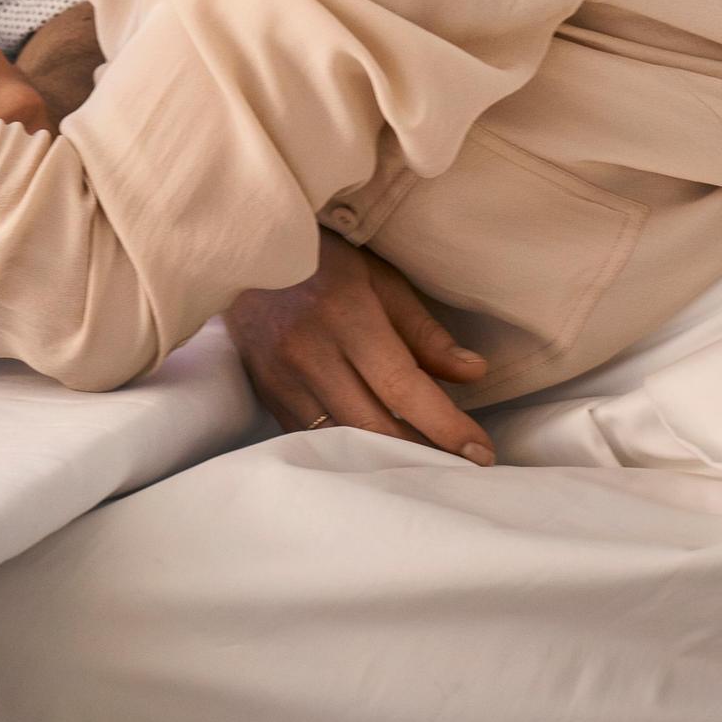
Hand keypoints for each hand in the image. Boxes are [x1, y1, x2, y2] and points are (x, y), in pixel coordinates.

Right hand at [227, 235, 494, 462]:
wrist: (240, 252)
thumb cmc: (320, 260)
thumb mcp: (379, 279)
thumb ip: (424, 331)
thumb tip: (473, 374)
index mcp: (344, 315)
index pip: (402, 386)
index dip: (445, 425)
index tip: (480, 451)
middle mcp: (309, 352)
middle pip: (374, 426)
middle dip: (424, 454)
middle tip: (462, 468)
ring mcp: (282, 379)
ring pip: (342, 442)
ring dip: (387, 462)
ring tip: (426, 469)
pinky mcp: (267, 396)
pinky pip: (315, 439)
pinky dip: (350, 453)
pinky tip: (378, 457)